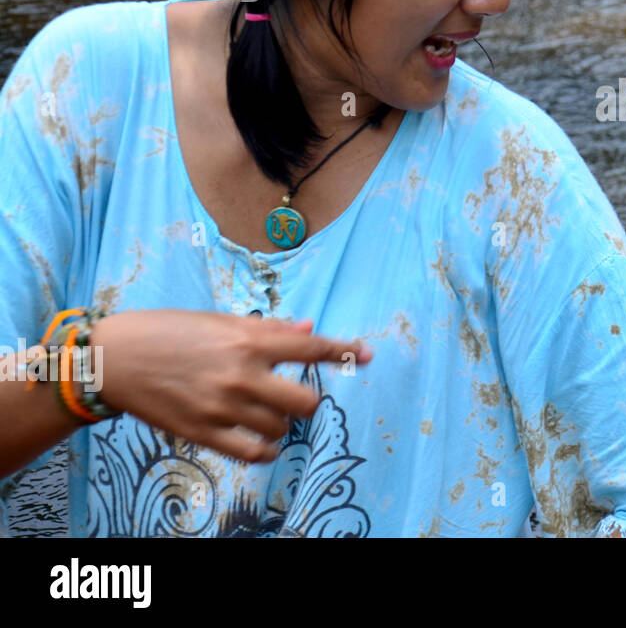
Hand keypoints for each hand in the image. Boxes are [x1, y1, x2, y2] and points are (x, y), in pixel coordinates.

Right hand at [91, 310, 372, 463]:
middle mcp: (241, 374)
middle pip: (305, 401)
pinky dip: (266, 448)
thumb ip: (269, 329)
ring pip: (281, 428)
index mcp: (248, 340)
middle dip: (308, 399)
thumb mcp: (220, 319)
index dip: (344, 351)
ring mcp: (222, 407)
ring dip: (282, 421)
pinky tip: (264, 440)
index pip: (311, 349)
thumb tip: (310, 329)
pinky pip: (252, 452)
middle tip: (295, 394)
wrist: (114, 358)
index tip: (366, 354)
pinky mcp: (203, 432)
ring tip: (268, 412)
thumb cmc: (168, 330)